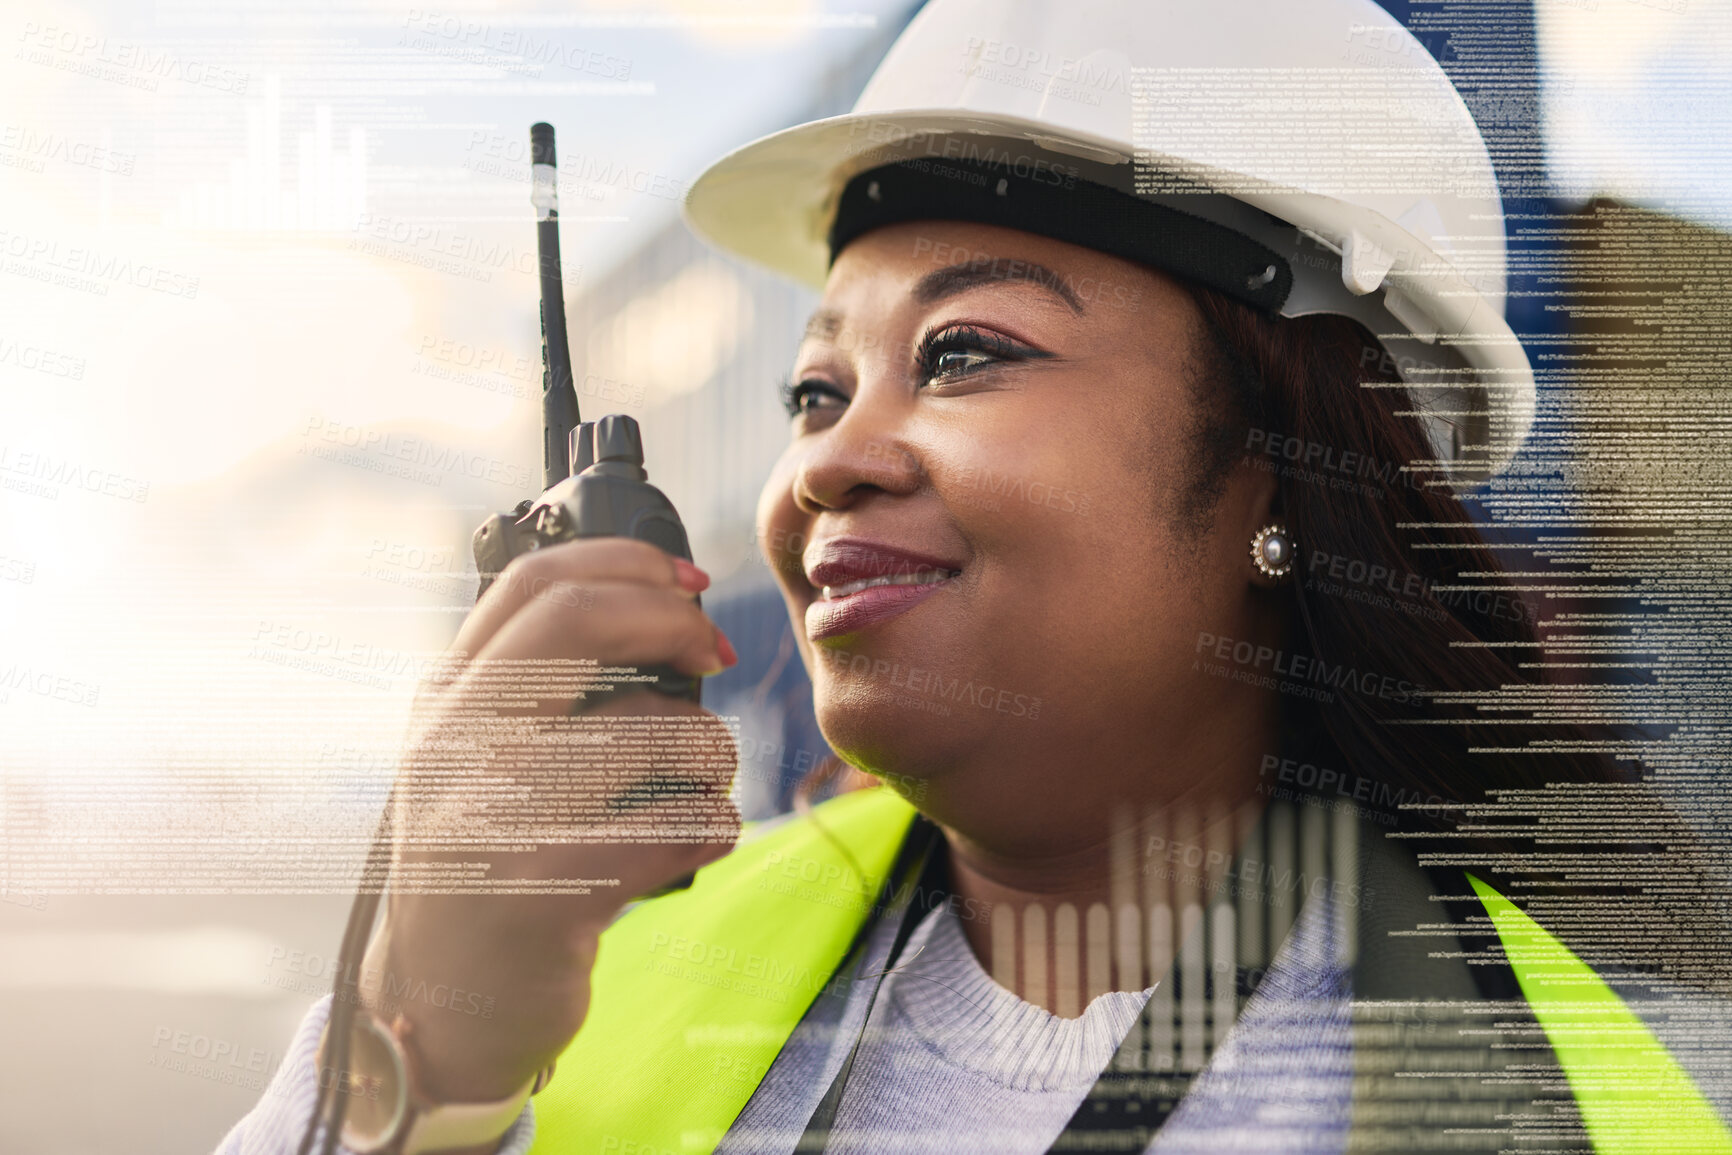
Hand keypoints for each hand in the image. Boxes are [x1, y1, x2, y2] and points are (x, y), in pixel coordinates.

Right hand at [356, 538, 740, 1103]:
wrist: (442, 1008)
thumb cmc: (491, 865)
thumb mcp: (476, 760)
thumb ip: (533, 683)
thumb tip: (664, 601)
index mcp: (445, 703)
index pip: (532, 584)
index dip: (626, 564)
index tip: (690, 581)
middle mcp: (457, 745)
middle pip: (582, 622)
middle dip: (675, 624)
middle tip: (717, 653)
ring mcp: (500, 814)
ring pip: (661, 731)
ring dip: (710, 757)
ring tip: (690, 789)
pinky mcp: (552, 887)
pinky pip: (687, 823)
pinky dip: (712, 829)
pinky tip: (684, 847)